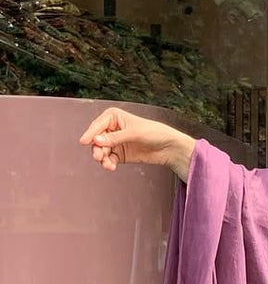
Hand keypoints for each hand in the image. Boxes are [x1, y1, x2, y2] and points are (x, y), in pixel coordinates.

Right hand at [78, 107, 194, 180]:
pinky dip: (109, 163)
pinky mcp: (120, 154)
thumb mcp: (134, 133)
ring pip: (102, 151)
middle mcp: (112, 128)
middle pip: (97, 139)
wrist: (168, 147)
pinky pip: (110, 159)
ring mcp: (115, 142)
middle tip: (99, 157)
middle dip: (97, 149)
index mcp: (113, 116)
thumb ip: (115, 138)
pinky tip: (111, 167)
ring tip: (108, 164)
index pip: (98, 125)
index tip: (84, 142)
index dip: (90, 133)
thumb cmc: (154, 133)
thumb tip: (97, 140)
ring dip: (103, 158)